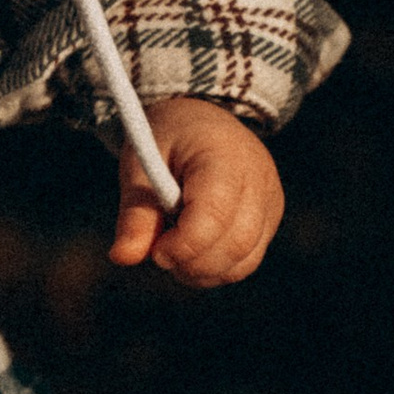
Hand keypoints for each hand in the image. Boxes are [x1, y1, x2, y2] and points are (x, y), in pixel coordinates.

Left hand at [108, 97, 281, 284]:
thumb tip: (123, 257)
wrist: (201, 122)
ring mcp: (270, 199)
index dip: (185, 244)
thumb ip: (135, 213)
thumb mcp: (140, 165)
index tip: (156, 252)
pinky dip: (217, 270)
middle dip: (192, 263)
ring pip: (244, 260)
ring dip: (203, 271)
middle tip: (160, 253)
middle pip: (235, 243)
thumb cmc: (167, 140)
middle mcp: (257, 177)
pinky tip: (193, 254)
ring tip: (174, 250)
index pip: (215, 213)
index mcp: (223, 154)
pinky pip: (248, 261)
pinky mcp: (270, 218)